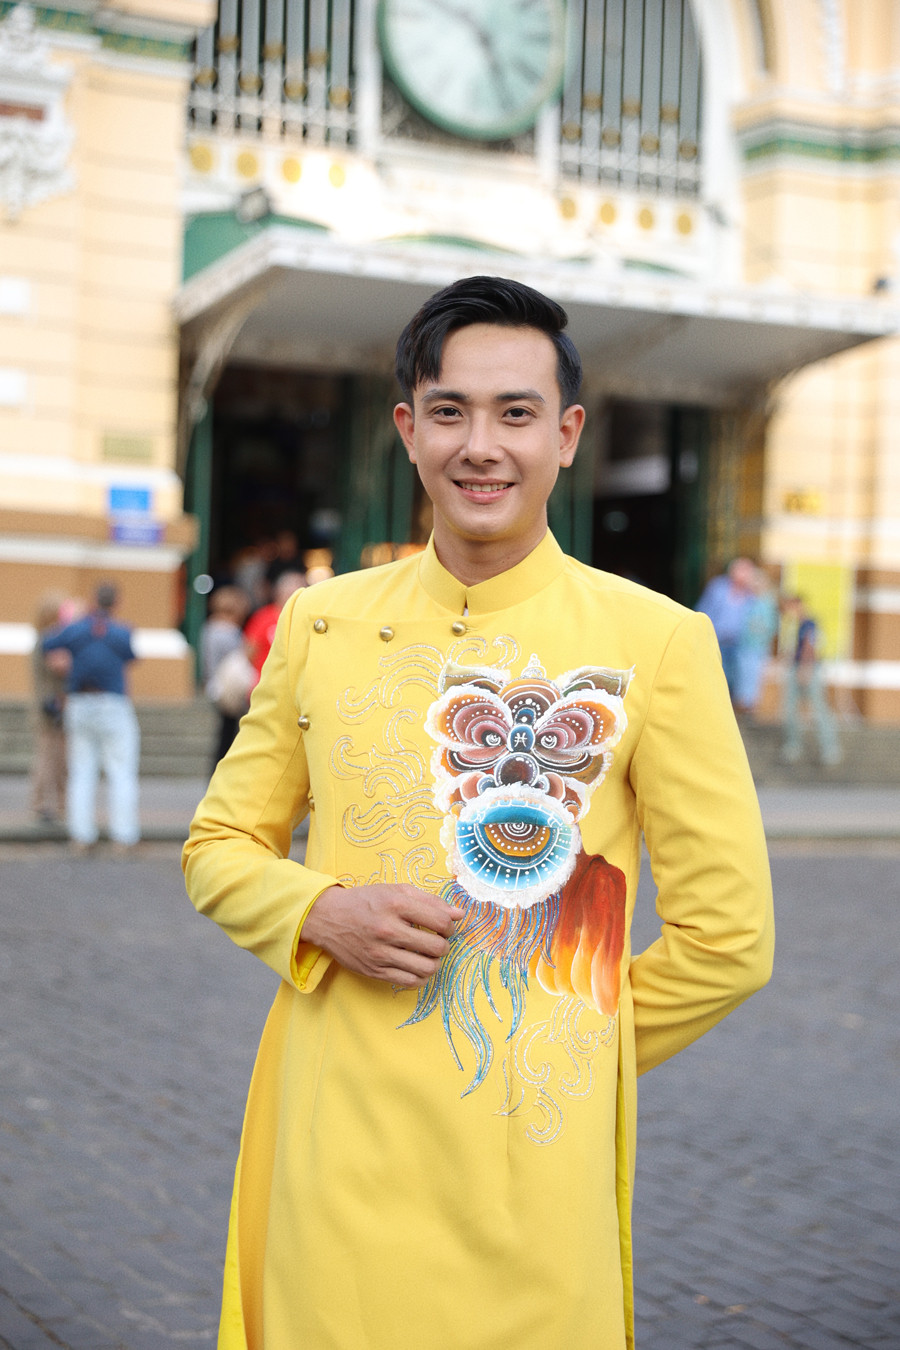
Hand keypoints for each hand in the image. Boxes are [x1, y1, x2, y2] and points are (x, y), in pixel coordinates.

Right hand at [301, 884, 463, 987]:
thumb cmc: (366, 901)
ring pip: (426, 968)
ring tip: (428, 955)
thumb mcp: (396, 891)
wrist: (327, 917)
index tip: (445, 926)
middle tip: (437, 941)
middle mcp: (388, 929)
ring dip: (435, 963)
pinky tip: (417, 966)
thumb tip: (460, 914)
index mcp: (396, 905)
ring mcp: (380, 953)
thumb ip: (430, 901)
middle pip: (436, 947)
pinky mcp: (374, 971)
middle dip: (444, 945)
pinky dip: (421, 977)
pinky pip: (410, 982)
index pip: (440, 921)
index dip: (450, 926)